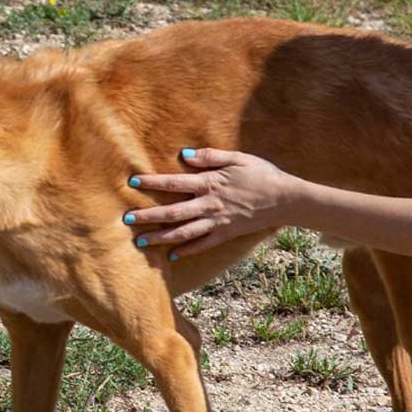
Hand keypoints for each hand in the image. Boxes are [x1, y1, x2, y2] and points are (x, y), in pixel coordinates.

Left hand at [124, 148, 294, 257]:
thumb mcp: (237, 158)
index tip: (132, 182)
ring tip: (141, 242)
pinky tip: (172, 256)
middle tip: (126, 220)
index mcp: (210, 184)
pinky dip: (187, 251)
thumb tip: (184, 155)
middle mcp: (209, 205)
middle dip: (148, 216)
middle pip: (172, 213)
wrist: (284, 199)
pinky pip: (202, 245)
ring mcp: (217, 223)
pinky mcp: (225, 235)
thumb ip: (210, 157)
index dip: (152, 182)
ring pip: (183, 233)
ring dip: (161, 238)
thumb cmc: (261, 174)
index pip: (174, 183)